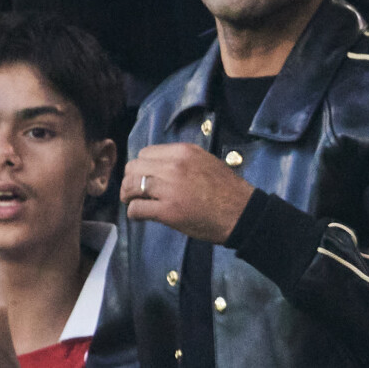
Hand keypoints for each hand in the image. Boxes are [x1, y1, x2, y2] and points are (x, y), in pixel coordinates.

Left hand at [120, 143, 253, 243]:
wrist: (241, 213)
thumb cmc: (225, 189)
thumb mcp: (204, 160)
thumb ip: (180, 159)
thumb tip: (158, 165)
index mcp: (182, 152)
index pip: (145, 152)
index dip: (141, 165)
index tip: (143, 175)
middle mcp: (173, 166)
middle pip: (134, 167)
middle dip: (129, 178)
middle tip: (132, 189)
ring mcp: (169, 188)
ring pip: (131, 185)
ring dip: (127, 194)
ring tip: (130, 200)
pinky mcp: (168, 211)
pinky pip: (137, 208)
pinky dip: (133, 213)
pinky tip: (138, 215)